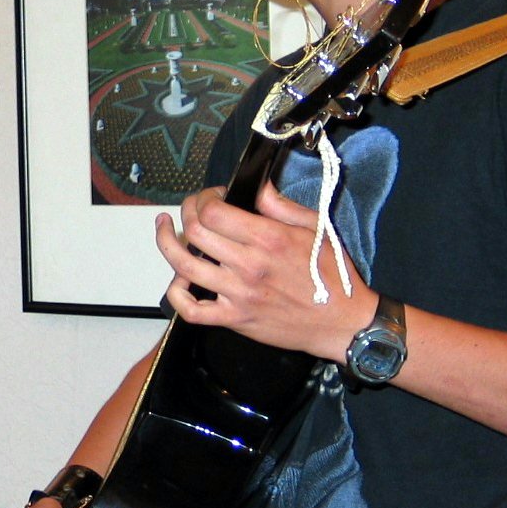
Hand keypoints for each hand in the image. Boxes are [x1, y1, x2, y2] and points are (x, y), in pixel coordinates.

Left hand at [157, 181, 373, 360]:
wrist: (342, 323)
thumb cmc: (332, 274)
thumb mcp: (315, 228)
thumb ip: (280, 205)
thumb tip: (256, 184)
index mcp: (268, 238)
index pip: (214, 211)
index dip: (204, 197)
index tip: (212, 196)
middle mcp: (248, 265)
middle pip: (195, 231)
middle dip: (185, 211)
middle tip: (190, 208)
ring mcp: (238, 294)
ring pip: (184, 265)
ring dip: (167, 243)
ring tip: (164, 229)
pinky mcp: (234, 319)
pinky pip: (191, 310)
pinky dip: (176, 294)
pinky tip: (176, 280)